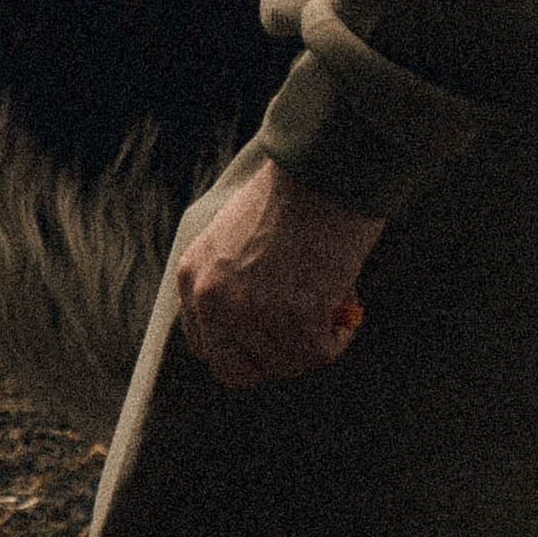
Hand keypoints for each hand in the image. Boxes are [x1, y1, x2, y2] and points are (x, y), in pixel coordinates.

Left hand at [175, 161, 382, 389]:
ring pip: (287, 362)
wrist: (323, 165)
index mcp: (193, 276)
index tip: (269, 336)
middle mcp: (213, 302)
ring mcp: (252, 315)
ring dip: (312, 336)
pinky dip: (339, 333)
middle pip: (238, 370)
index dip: (241, 347)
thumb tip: (251, 325)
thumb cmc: (289, 190)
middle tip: (302, 331)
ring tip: (328, 289)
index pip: (206, 346)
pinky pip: (321, 352)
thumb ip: (227, 280)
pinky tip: (344, 293)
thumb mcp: (233, 234)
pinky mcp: (296, 322)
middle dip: (272, 357)